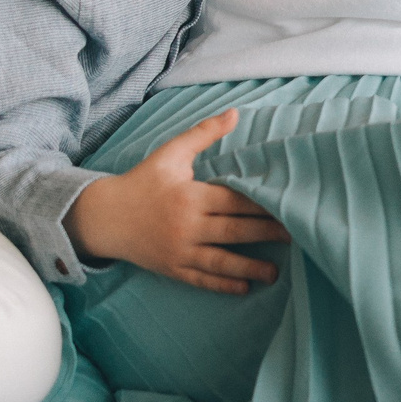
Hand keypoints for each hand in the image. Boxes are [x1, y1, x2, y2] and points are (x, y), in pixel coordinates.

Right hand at [64, 109, 288, 293]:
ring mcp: (178, 251)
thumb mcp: (170, 154)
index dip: (263, 203)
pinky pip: (201, 279)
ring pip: (220, 261)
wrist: (103, 217)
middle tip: (297, 235)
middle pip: (234, 230)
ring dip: (249, 268)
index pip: (235, 200)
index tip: (290, 204)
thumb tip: (235, 113)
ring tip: (275, 273)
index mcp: (190, 197)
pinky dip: (222, 285)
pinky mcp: (171, 268)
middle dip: (266, 233)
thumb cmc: (142, 182)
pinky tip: (244, 288)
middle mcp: (186, 226)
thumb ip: (204, 134)